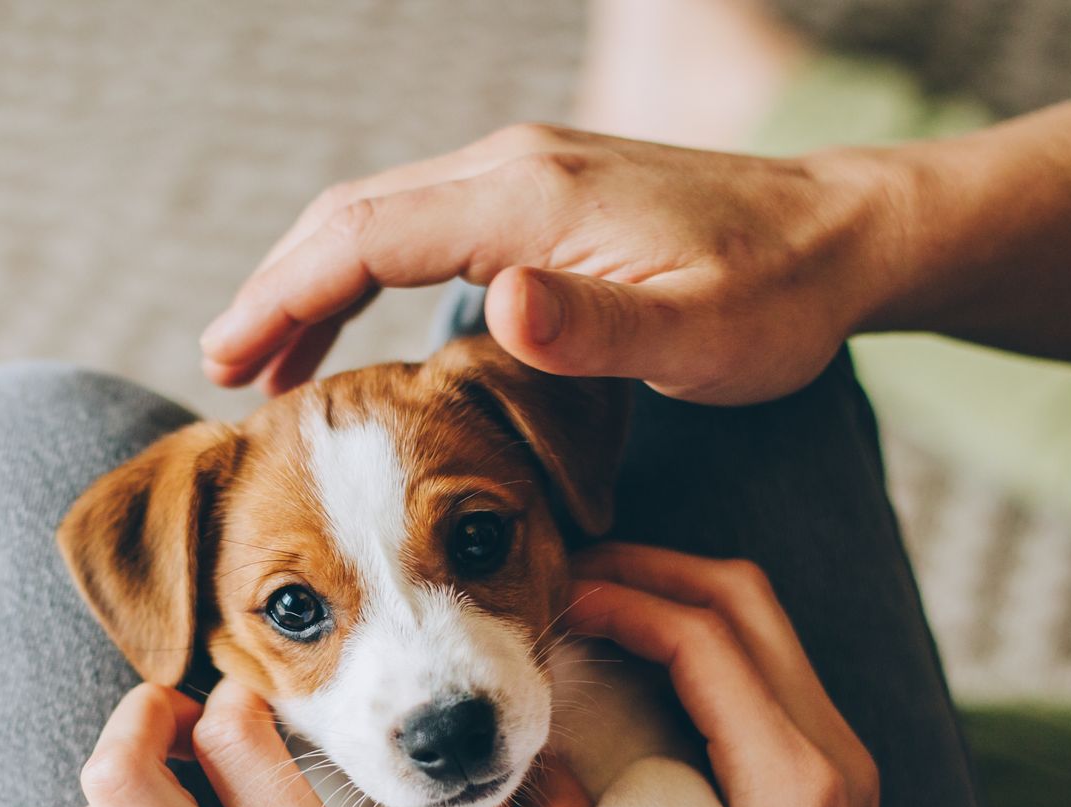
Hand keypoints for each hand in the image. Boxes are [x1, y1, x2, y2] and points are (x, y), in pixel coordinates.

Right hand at [199, 125, 893, 403]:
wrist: (846, 234)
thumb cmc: (778, 296)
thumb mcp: (696, 333)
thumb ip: (592, 326)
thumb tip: (492, 303)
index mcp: (528, 198)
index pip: (364, 235)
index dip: (284, 298)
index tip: (227, 365)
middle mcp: (513, 168)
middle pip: (353, 216)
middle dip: (277, 290)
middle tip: (223, 374)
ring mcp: (527, 175)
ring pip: (382, 216)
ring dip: (316, 282)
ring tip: (272, 367)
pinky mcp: (545, 198)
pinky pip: (425, 226)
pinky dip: (368, 273)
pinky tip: (366, 333)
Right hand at [556, 544, 1070, 806]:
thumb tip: (518, 766)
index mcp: (793, 783)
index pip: (706, 637)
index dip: (622, 598)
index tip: (551, 597)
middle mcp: (831, 753)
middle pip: (745, 599)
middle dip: (652, 568)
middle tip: (566, 575)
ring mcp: (841, 759)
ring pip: (762, 623)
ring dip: (677, 597)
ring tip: (591, 603)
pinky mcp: (832, 776)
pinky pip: (767, 667)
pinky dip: (700, 640)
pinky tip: (634, 663)